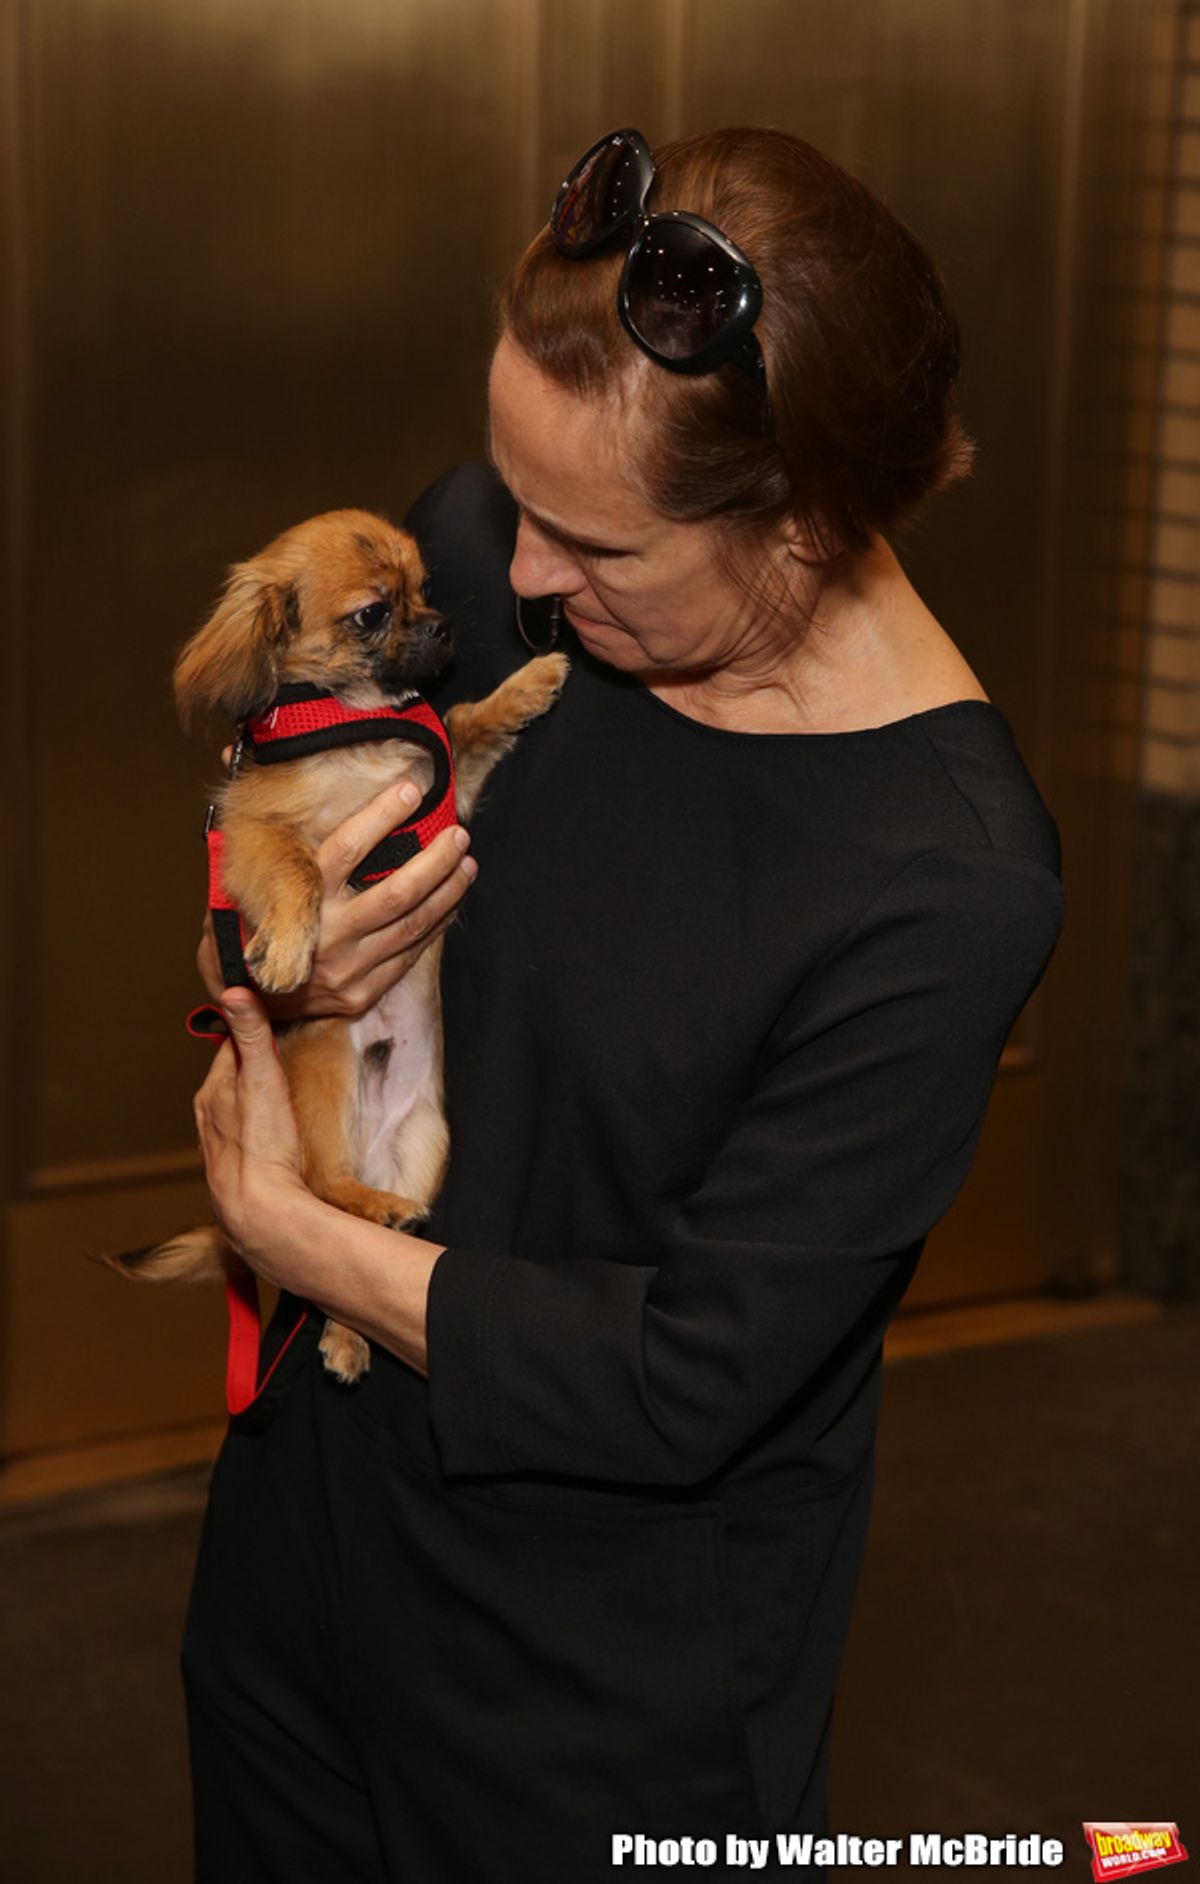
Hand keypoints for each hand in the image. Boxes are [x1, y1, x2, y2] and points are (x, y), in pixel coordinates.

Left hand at [193, 989, 309, 1260]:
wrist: (259, 1212)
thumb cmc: (262, 1144)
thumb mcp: (263, 1078)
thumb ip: (251, 1033)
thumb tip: (233, 988)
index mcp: (212, 1091)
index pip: (231, 1049)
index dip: (252, 1035)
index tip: (272, 1026)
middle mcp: (207, 1119)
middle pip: (232, 1081)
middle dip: (253, 1069)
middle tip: (283, 1061)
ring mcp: (218, 1149)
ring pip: (235, 1114)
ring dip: (253, 1104)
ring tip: (279, 1100)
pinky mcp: (232, 1175)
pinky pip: (243, 1144)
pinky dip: (256, 1136)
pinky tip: (272, 1143)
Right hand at [197, 778, 477, 1016]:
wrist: (241, 998)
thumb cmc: (245, 926)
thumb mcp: (241, 873)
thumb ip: (254, 821)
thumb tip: (232, 750)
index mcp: (296, 902)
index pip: (346, 851)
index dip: (381, 816)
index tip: (410, 789)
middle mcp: (326, 936)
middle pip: (397, 892)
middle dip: (436, 860)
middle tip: (459, 833)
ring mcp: (347, 970)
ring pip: (412, 924)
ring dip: (447, 891)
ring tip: (468, 862)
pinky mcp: (362, 993)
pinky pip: (410, 955)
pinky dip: (436, 924)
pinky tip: (452, 900)